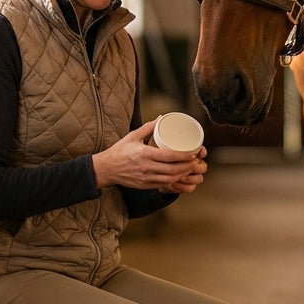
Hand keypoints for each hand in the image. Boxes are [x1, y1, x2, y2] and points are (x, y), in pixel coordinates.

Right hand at [90, 119, 207, 193]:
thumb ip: (148, 127)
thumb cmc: (119, 151)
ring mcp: (146, 178)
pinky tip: (178, 175)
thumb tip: (162, 118)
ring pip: (170, 179)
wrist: (107, 168)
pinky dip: (173, 180)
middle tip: (195, 161)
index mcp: (145, 154)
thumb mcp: (133, 136)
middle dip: (187, 166)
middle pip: (173, 169)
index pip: (170, 157)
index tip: (192, 153)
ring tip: (189, 168)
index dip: (184, 156)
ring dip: (182, 174)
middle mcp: (147, 167)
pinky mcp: (145, 185)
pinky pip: (163, 184)